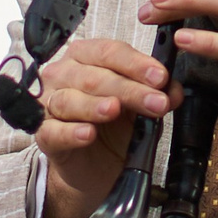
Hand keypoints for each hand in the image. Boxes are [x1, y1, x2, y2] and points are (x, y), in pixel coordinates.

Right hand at [32, 37, 177, 217]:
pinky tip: (88, 134)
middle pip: (94, 77)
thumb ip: (155, 94)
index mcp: (86, 57)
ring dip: (95, 105)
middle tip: (156, 102)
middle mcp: (63, 74)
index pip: (109, 52)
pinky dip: (71, 132)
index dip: (136, 64)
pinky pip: (53, 131)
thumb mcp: (139, 107)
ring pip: (70, 100)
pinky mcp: (44, 134)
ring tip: (114, 110)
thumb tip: (174, 90)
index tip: (161, 77)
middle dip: (128, 89)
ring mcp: (49, 104)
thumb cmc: (113, 126)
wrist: (95, 165)